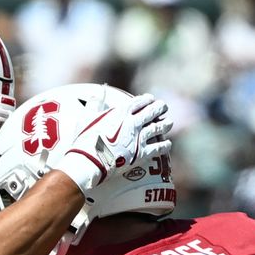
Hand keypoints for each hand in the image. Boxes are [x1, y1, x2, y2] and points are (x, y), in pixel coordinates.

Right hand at [52, 93, 171, 193]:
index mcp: (121, 112)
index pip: (139, 102)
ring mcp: (139, 138)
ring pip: (157, 128)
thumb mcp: (87, 118)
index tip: (151, 98)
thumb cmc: (85, 140)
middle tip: (164, 106)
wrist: (90, 161)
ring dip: (164, 124)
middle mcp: (133, 123)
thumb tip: (98, 93)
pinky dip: (164, 145)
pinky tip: (168, 144)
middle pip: (151, 112)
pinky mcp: (142, 153)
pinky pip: (158, 148)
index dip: (146, 99)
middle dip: (159, 108)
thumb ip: (95, 104)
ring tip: (169, 122)